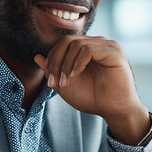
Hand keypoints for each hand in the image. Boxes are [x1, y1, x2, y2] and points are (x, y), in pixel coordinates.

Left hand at [34, 35, 149, 144]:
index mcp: (87, 48)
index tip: (50, 82)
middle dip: (55, 61)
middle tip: (54, 82)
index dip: (52, 59)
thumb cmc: (93, 98)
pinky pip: (88, 49)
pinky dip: (78, 63)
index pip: (63, 43)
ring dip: (65, 65)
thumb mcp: (65, 85)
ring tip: (66, 82)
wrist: (113, 110)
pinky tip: (76, 75)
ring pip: (76, 44)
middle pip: (67, 40)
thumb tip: (37, 56)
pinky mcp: (114, 52)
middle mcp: (97, 43)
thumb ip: (52, 70)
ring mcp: (107, 46)